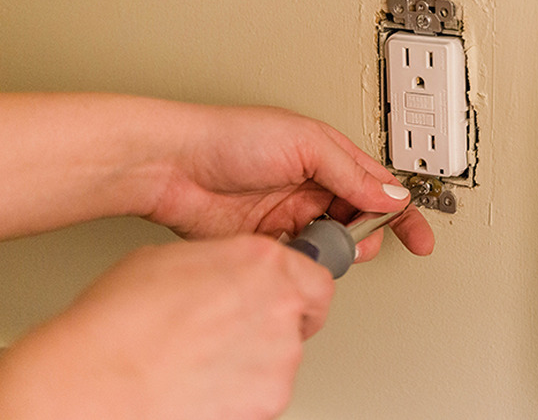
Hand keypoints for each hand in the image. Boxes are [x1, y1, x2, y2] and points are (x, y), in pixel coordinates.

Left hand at [0, 94, 433, 260]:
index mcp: (328, 155)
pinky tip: (296, 255)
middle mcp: (312, 184)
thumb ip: (351, 173)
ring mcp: (289, 213)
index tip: (420, 238)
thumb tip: (391, 194)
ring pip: (331, 244)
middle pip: (358, 219)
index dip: (402, 211)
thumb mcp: (304, 144)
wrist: (173, 166)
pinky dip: (304, 263)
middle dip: (365, 234)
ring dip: (333, 250)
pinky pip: (299, 259)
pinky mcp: (266, 239)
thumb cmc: (230, 137)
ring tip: (319, 244)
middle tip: (352, 238)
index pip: (378, 185)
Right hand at [0, 235, 333, 419]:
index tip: (285, 299)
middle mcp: (279, 304)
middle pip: (301, 318)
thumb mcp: (169, 260)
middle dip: (275, 324)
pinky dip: (245, 391)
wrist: (98, 384)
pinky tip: (207, 382)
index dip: (299, 292)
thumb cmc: (119, 323)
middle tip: (235, 332)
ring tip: (206, 359)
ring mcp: (279, 356)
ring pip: (283, 357)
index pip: (315, 277)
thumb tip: (228, 271)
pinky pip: (266, 392)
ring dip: (255, 358)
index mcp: (261, 261)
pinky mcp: (269, 400)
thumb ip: (220, 262)